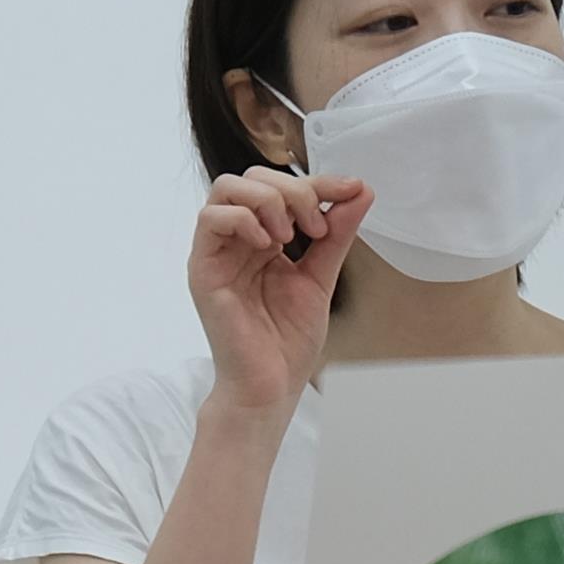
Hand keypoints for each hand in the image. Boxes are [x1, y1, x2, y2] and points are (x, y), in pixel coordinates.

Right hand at [190, 168, 362, 421]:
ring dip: (267, 200)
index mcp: (263, 239)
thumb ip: (337, 234)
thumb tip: (360, 191)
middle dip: (294, 190)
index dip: (320, 182)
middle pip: (253, 177)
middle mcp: (238, 240)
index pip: (284, 188)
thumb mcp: (321, 277)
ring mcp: (218, 252)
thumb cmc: (287, 342)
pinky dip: (243, 220)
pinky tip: (267, 244)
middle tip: (316, 227)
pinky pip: (210, 218)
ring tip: (290, 236)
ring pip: (227, 188)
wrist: (271, 385)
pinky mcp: (203, 269)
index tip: (351, 190)